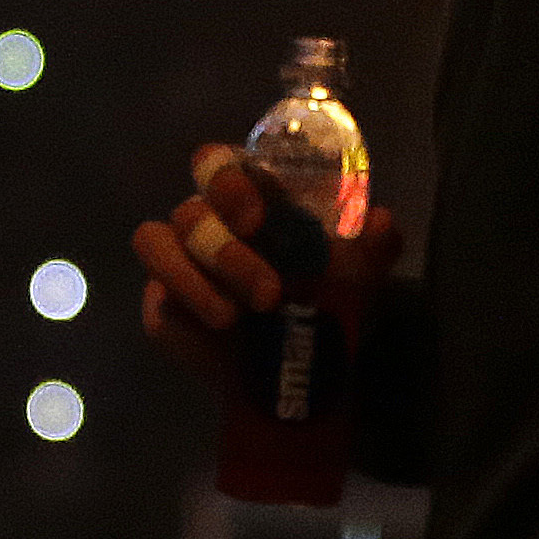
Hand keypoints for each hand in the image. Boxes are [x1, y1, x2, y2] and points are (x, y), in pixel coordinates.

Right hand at [133, 145, 401, 390]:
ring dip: (200, 279)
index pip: (217, 164)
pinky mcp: (163, 302)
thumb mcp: (359, 278)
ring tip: (239, 317)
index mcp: (249, 197)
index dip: (226, 178)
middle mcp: (207, 220)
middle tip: (268, 291)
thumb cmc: (325, 306)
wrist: (300, 375)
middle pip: (192, 210)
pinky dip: (188, 302)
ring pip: (159, 242)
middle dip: (225, 250)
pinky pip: (158, 292)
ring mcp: (179, 259)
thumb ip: (373, 246)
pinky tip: (221, 324)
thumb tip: (380, 221)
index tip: (256, 215)